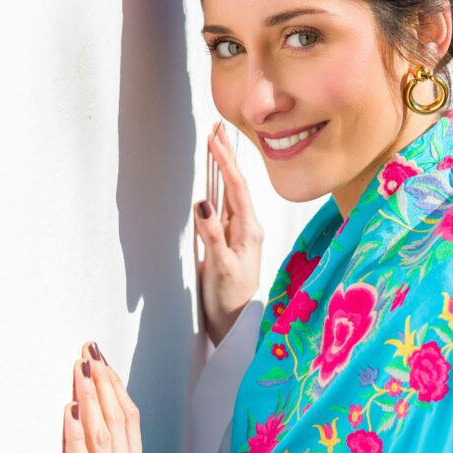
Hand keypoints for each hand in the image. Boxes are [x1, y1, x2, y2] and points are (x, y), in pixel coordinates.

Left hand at [61, 342, 147, 452]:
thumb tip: (95, 445)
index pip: (130, 424)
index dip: (117, 390)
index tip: (103, 361)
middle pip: (118, 422)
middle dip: (103, 383)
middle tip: (89, 350)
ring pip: (103, 437)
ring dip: (91, 399)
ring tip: (80, 368)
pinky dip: (75, 438)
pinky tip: (68, 414)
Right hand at [193, 122, 263, 345]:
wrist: (235, 325)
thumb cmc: (230, 299)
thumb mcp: (220, 267)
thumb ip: (213, 236)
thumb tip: (203, 203)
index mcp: (248, 229)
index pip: (236, 187)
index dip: (225, 161)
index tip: (214, 138)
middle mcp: (246, 227)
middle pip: (235, 183)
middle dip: (226, 155)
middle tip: (217, 127)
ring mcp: (237, 233)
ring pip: (228, 191)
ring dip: (222, 167)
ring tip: (216, 144)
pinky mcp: (226, 240)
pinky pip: (222, 205)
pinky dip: (216, 186)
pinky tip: (212, 179)